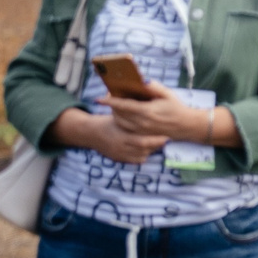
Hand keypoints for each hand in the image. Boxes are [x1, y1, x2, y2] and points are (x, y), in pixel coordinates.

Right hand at [50, 107, 166, 163]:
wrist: (91, 133)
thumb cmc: (108, 119)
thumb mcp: (118, 113)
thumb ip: (131, 110)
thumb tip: (146, 97)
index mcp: (121, 135)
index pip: (142, 141)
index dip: (156, 140)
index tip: (166, 136)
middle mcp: (120, 147)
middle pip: (144, 149)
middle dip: (156, 145)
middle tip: (166, 139)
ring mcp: (119, 154)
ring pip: (142, 155)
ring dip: (152, 149)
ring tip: (159, 141)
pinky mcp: (119, 159)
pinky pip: (136, 160)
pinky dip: (144, 154)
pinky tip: (149, 148)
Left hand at [108, 84, 215, 144]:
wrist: (186, 126)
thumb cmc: (176, 108)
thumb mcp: (167, 94)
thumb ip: (154, 87)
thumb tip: (142, 81)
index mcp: (147, 111)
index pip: (123, 105)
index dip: (109, 101)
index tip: (99, 98)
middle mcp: (142, 123)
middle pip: (118, 114)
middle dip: (111, 106)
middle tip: (109, 97)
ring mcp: (142, 131)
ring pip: (120, 123)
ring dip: (114, 113)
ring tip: (116, 105)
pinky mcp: (142, 135)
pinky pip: (125, 128)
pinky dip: (120, 121)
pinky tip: (123, 114)